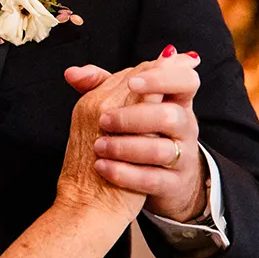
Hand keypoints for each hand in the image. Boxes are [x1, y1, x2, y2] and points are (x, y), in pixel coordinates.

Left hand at [64, 49, 205, 221]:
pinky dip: (124, 174)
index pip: (184, 81)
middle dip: (135, 116)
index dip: (161, 79)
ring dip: (125, 147)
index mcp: (177, 101)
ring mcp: (183, 157)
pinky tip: (102, 167)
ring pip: (162, 150)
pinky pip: (153, 179)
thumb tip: (73, 73)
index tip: (132, 83)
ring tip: (98, 146)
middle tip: (103, 120)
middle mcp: (185, 127)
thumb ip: (103, 85)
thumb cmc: (140, 132)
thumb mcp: (128, 106)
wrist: (155, 177)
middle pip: (172, 116)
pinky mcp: (174, 184)